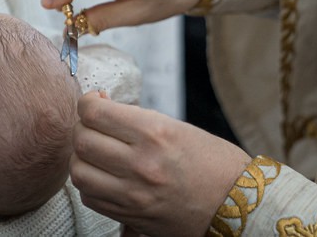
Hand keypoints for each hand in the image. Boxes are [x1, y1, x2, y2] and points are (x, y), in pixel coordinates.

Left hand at [71, 92, 251, 236]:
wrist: (237, 205)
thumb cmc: (214, 163)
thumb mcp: (178, 128)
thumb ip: (139, 120)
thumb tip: (104, 109)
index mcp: (155, 133)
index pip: (95, 113)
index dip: (87, 103)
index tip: (94, 102)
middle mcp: (141, 164)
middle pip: (82, 141)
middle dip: (83, 128)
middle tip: (94, 125)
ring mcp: (133, 194)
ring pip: (79, 171)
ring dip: (82, 158)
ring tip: (96, 152)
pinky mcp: (131, 216)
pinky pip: (91, 197)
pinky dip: (90, 183)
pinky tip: (105, 175)